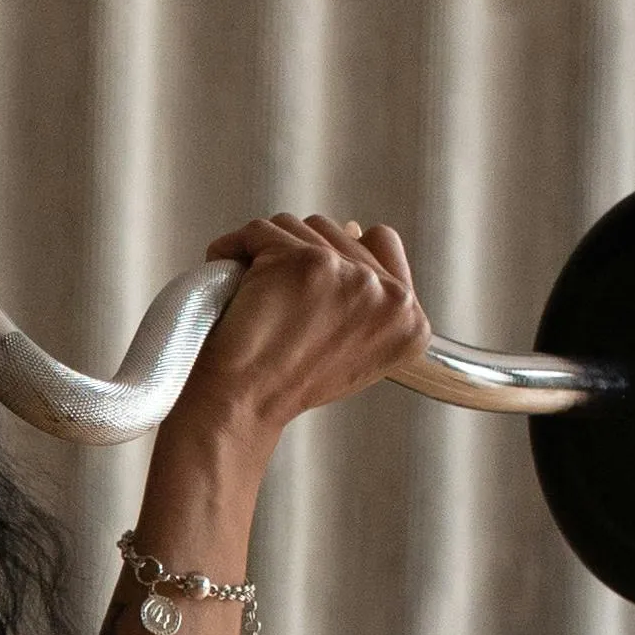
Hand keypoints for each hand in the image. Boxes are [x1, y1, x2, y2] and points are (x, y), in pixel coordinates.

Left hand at [187, 212, 424, 437]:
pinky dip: (232, 247)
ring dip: (265, 251)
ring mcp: (348, 274)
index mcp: (411, 322)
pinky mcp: (303, 261)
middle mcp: (390, 295)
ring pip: (297, 227)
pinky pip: (260, 230)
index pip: (382, 242)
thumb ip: (365, 296)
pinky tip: (224, 270)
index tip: (308, 281)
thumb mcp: (352, 349)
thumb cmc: (287, 383)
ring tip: (249, 290)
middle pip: (334, 232)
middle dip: (295, 255)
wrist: (244, 406)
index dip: (339, 253)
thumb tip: (355, 227)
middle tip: (271, 297)